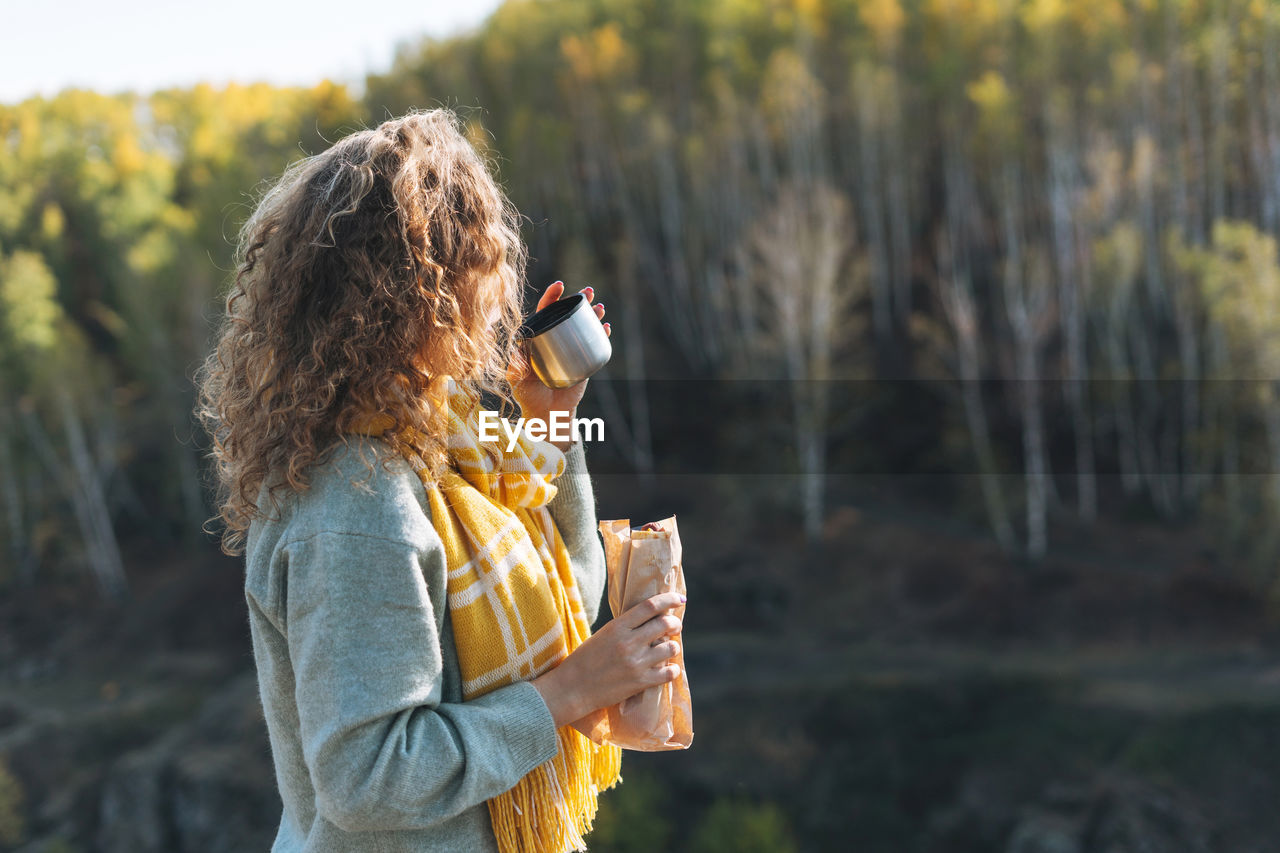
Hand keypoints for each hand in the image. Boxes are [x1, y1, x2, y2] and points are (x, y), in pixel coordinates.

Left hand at [507, 281, 609, 447]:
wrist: (547, 415)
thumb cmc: (527, 395)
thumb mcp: (516, 378)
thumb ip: (515, 362)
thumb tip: (518, 345)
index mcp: (537, 338)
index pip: (544, 312)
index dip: (551, 297)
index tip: (560, 286)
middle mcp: (554, 340)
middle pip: (567, 315)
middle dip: (578, 300)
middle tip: (589, 291)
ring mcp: (570, 350)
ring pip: (583, 326)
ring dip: (593, 314)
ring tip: (599, 307)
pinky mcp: (584, 362)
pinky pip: (594, 345)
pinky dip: (601, 335)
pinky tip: (605, 327)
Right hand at [531, 591, 683, 726]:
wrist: (573, 688)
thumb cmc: (586, 659)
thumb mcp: (603, 634)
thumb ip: (626, 627)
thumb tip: (652, 619)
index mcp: (617, 627)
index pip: (650, 606)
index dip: (668, 600)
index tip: (679, 599)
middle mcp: (629, 642)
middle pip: (665, 624)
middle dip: (675, 624)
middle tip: (674, 627)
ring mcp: (636, 663)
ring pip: (671, 648)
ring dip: (672, 647)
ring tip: (667, 650)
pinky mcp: (640, 682)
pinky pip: (669, 673)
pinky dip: (672, 670)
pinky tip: (667, 669)